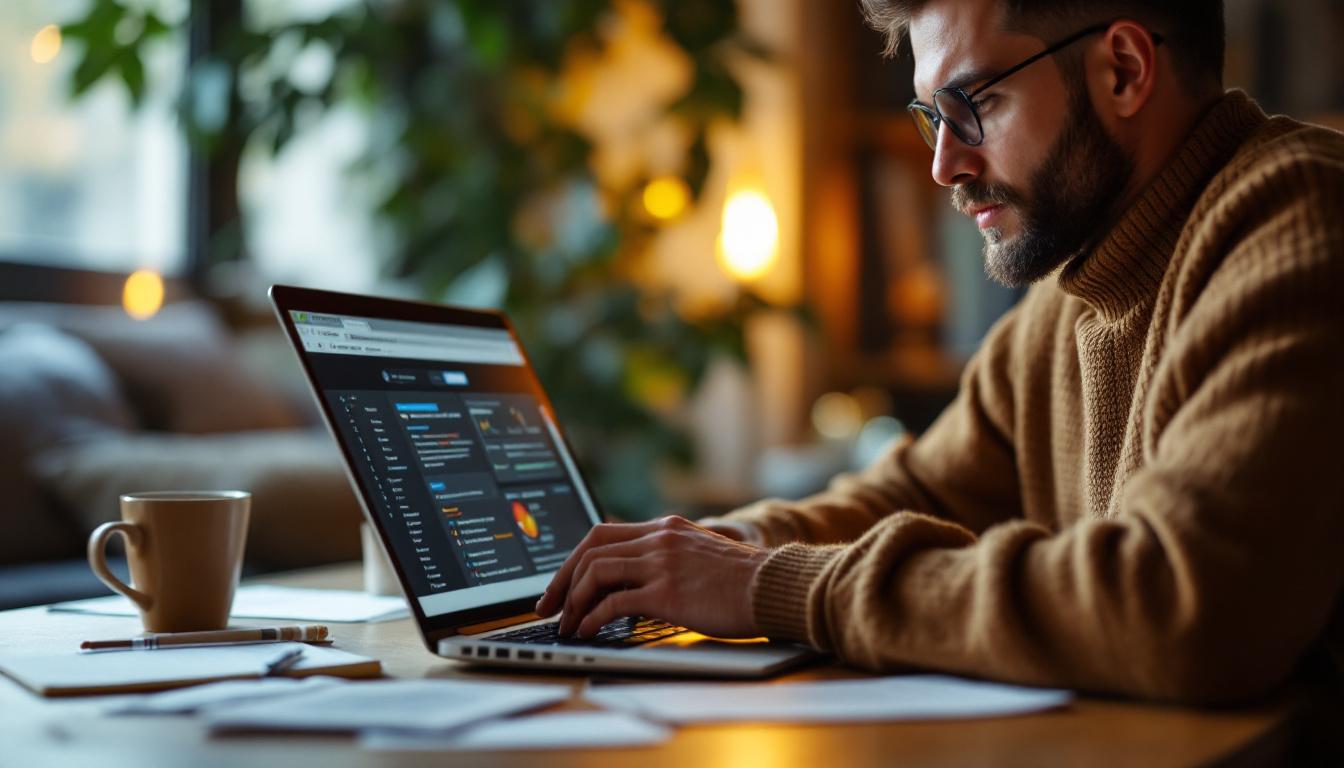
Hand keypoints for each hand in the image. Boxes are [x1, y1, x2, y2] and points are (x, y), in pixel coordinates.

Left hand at [535, 516, 769, 638]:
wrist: (776, 586)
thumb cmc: (746, 581)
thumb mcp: (700, 555)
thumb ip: (669, 559)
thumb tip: (636, 583)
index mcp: (666, 528)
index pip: (602, 533)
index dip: (574, 558)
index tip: (561, 583)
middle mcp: (660, 538)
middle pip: (590, 549)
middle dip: (561, 579)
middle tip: (547, 606)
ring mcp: (662, 562)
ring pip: (596, 572)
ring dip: (573, 600)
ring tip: (565, 624)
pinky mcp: (667, 592)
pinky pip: (613, 603)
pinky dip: (592, 618)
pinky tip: (586, 631)